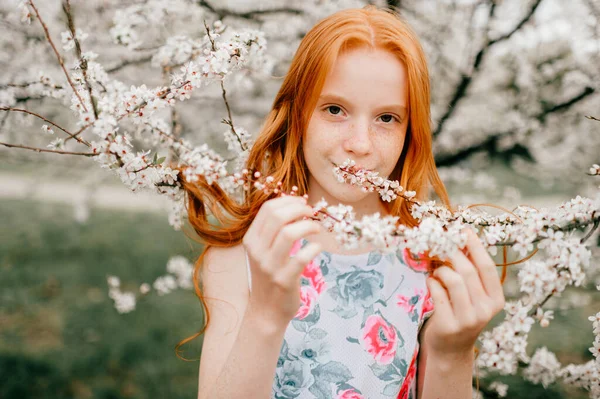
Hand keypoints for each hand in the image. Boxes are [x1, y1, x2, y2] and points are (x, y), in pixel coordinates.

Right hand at [243, 195, 322, 327]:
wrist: (266, 311)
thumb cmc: (270, 276)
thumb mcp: (264, 252)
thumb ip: (274, 231)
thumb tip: (297, 206)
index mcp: (251, 240)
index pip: (267, 209)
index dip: (288, 201)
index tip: (302, 202)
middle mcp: (257, 251)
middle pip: (278, 217)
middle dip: (299, 209)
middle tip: (312, 213)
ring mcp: (269, 266)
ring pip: (289, 233)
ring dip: (308, 226)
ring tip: (317, 229)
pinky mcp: (284, 280)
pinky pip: (302, 257)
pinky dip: (314, 248)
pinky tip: (318, 248)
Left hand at [423, 228, 504, 356]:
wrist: (451, 349)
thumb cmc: (461, 314)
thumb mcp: (474, 296)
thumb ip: (472, 274)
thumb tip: (463, 240)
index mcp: (496, 300)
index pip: (488, 267)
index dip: (475, 246)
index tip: (464, 230)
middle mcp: (485, 310)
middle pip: (468, 271)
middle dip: (452, 253)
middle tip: (441, 246)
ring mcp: (467, 319)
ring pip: (453, 280)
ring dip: (440, 269)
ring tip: (437, 271)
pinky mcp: (448, 324)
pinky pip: (437, 293)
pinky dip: (431, 282)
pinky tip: (431, 282)